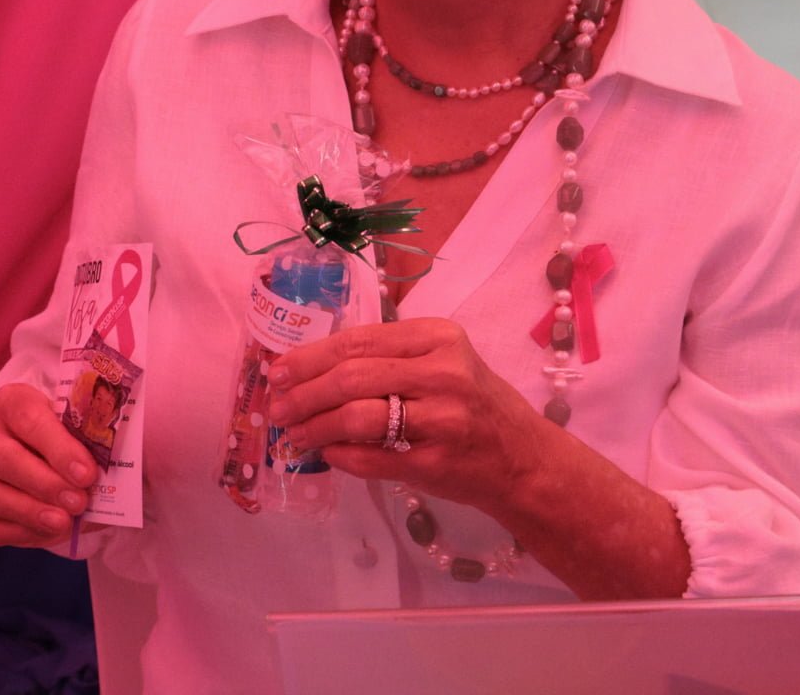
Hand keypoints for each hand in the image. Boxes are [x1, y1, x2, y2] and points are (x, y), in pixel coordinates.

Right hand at [0, 383, 97, 546]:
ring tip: (64, 522)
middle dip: (43, 483)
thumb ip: (90, 441)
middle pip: (1, 457)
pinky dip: (22, 532)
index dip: (58, 447)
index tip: (86, 473)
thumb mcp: (81, 429)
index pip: (27, 417)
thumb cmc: (69, 438)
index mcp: (11, 402)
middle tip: (78, 501)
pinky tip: (51, 531)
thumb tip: (106, 470)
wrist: (53, 458)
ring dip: (28, 511)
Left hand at [264, 318, 553, 510]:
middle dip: (304, 394)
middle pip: (351, 377)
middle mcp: (443, 372)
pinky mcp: (436, 461)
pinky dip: (341, 455)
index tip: (278, 371)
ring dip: (316, 427)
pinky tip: (328, 453)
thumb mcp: (442, 363)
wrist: (523, 457)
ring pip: (357, 416)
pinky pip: (372, 456)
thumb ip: (388, 358)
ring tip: (295, 434)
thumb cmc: (474, 404)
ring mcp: (442, 418)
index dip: (310, 358)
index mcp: (438, 337)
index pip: (358, 341)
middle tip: (277, 408)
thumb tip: (308, 368)